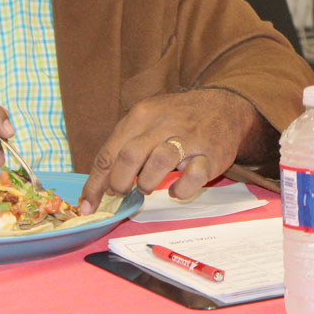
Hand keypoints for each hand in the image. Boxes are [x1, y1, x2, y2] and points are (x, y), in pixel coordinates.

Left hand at [78, 89, 256, 213]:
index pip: (109, 153)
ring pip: (159, 162)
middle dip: (120, 183)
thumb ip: (124, 148)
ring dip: (147, 182)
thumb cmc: (178, 119)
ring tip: (148, 187)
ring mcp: (189, 139)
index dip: (95, 184)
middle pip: (130, 156)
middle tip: (123, 193)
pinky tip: (176, 190)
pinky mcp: (211, 155)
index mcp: (142, 115)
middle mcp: (164, 124)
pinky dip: (180, 190)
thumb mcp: (148, 121)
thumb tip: (102, 187)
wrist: (225, 107)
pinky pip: (192, 177)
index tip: (88, 205)